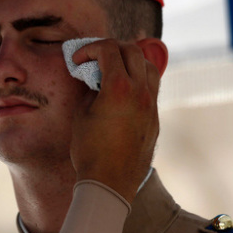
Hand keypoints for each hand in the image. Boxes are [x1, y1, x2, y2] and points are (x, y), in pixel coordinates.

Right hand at [69, 39, 160, 202]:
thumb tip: (93, 78)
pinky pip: (151, 87)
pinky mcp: (155, 118)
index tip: (78, 59)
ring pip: (148, 66)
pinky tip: (122, 90)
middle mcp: (141, 93)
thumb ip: (89, 89)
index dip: (90, 48)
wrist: (110, 183)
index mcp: (119, 88)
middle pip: (132, 51)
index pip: (109, 50)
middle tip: (94, 58)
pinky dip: (137, 79)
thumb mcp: (81, 114)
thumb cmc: (90, 151)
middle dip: (111, 48)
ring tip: (113, 69)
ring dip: (130, 60)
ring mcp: (151, 106)